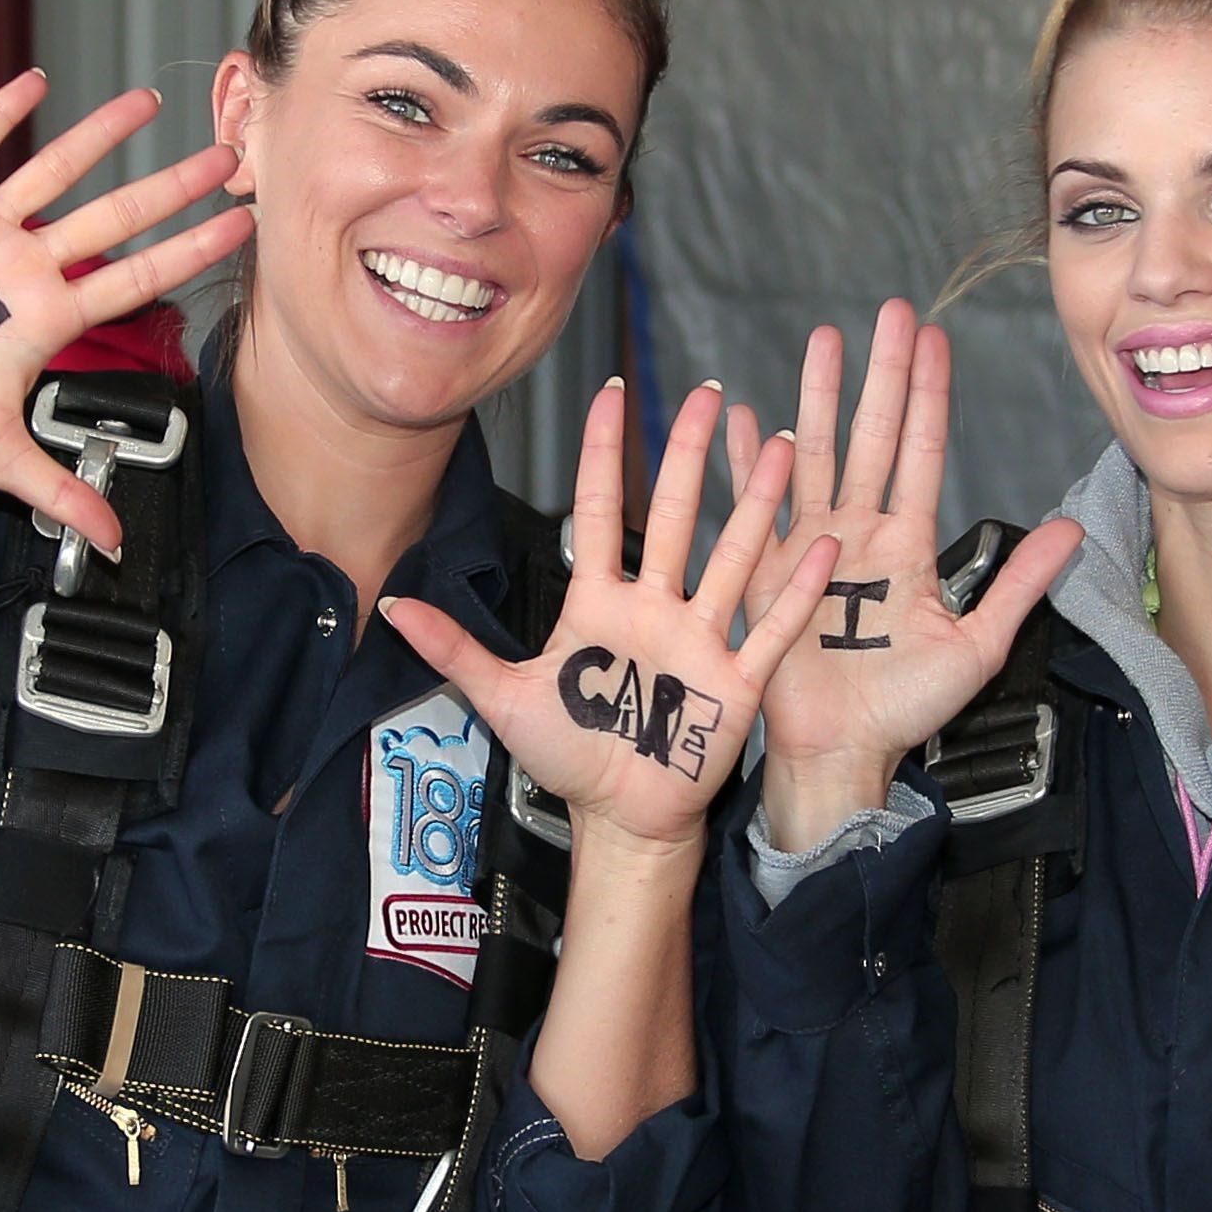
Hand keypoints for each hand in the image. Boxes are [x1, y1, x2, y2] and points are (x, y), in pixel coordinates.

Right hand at [0, 73, 253, 553]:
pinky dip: (0, 114)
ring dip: (100, 137)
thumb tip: (112, 545)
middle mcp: (23, 268)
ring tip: (149, 101)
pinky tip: (36, 82)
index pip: (137, 278)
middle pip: (115, 218)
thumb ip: (58, 495)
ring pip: (53, 172)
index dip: (189, 253)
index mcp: (45, 319)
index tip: (240, 228)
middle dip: (172, 189)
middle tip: (229, 159)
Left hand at [384, 378, 835, 853]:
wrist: (620, 818)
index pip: (600, 509)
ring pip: (730, 556)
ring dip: (756, 504)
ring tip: (783, 446)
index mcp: (599, 603)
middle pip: (675, 514)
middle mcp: (654, 607)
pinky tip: (819, 546)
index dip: (605, 452)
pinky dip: (793, 590)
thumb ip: (454, 649)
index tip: (612, 394)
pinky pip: (770, 628)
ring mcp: (699, 639)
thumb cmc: (568, 758)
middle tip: (709, 393)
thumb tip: (392, 607)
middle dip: (690, 452)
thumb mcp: (503, 698)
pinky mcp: (735, 680)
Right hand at [726, 300, 1080, 852]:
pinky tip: (742, 417)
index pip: (922, 451)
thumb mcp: (976, 646)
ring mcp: (811, 546)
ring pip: (817, 454)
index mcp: (909, 545)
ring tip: (822, 340)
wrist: (841, 752)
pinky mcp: (768, 569)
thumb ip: (1019, 584)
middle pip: (872, 435)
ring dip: (817, 397)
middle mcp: (861, 533)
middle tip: (889, 311)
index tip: (934, 336)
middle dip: (880, 373)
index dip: (929, 393)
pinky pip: (755, 504)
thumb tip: (1072, 530)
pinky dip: (748, 461)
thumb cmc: (905, 709)